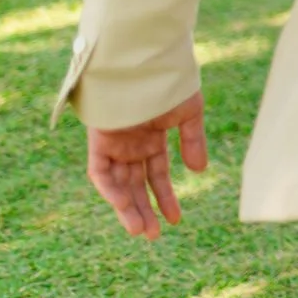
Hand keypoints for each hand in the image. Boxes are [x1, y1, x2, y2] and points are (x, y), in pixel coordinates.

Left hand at [85, 92, 207, 239]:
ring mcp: (115, 144)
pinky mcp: (99, 142)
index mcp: (152, 138)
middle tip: (154, 235)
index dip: (165, 198)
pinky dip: (111, 191)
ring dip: (128, 208)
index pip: (156, 175)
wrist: (146, 61)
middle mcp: (131, 145)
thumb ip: (193, 140)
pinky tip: (125, 206)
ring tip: (142, 230)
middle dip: (145, 210)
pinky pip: (101, 173)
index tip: (176, 219)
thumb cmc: (170, 82)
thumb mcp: (189, 113)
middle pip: (135, 185)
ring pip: (118, 185)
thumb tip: (199, 171)